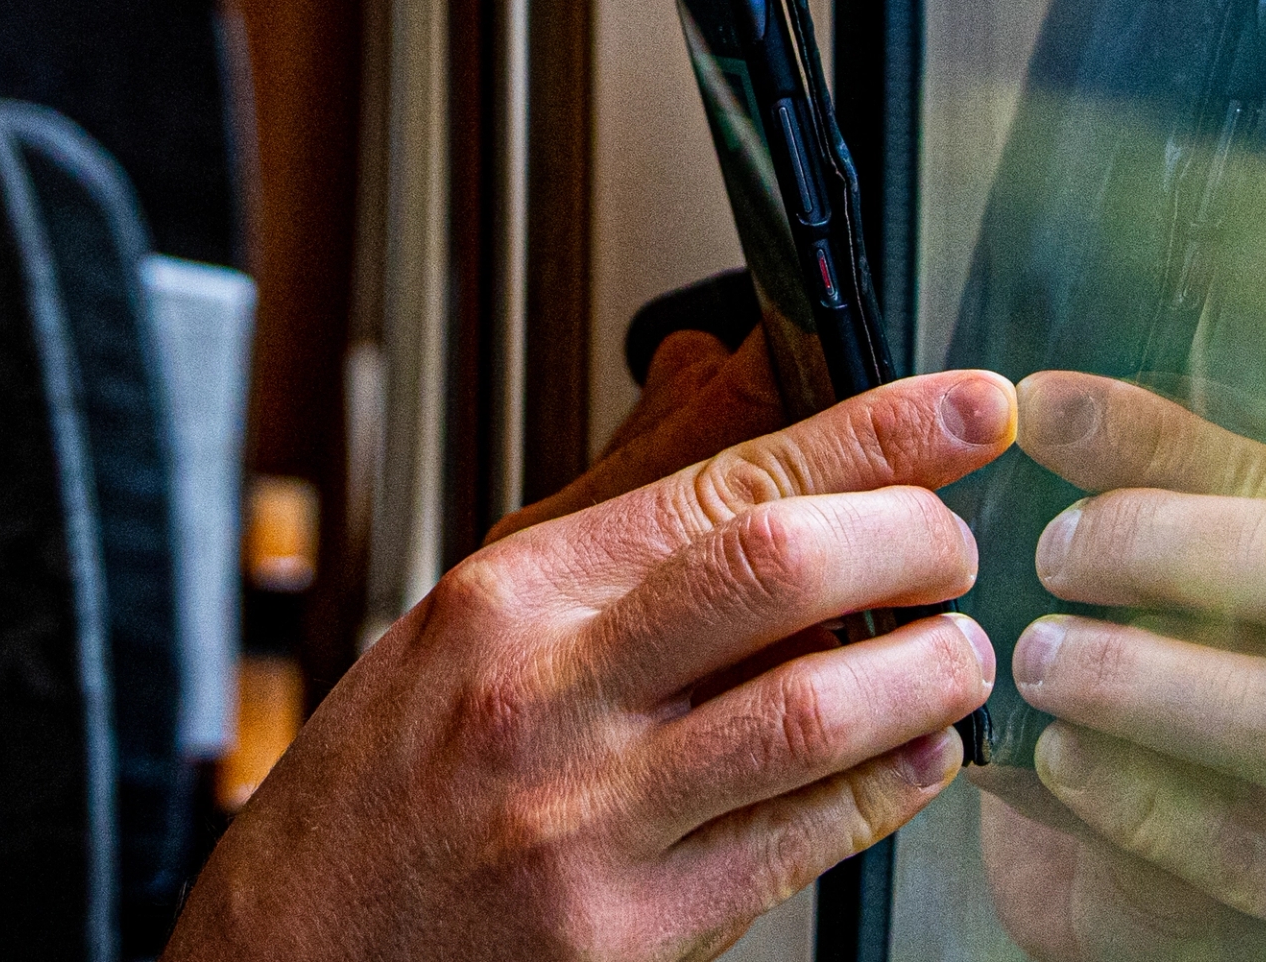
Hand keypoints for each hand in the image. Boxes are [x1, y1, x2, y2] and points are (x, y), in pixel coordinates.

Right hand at [168, 370, 1016, 961]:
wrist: (298, 957)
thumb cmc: (388, 782)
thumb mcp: (478, 607)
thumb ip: (622, 485)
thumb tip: (727, 362)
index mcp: (513, 597)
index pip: (725, 479)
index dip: (874, 434)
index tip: (967, 410)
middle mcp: (547, 697)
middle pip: (776, 571)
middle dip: (912, 539)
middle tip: (958, 546)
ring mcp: (588, 821)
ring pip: (811, 713)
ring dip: (924, 671)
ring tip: (956, 650)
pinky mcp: (629, 935)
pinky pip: (801, 843)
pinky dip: (888, 787)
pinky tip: (916, 754)